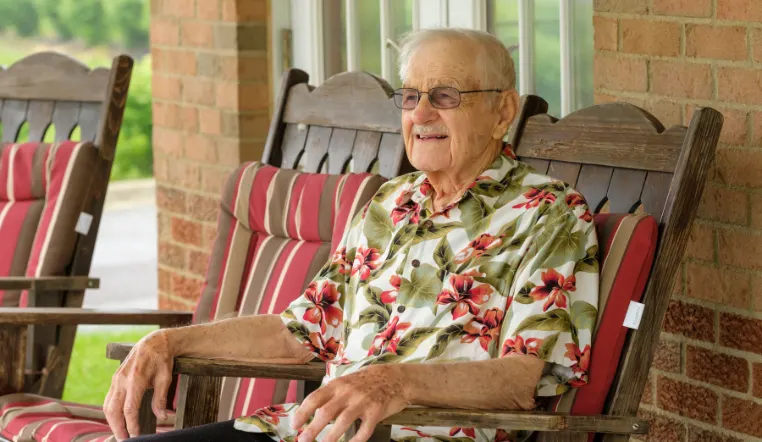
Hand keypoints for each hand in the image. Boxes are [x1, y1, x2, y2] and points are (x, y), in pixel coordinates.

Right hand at [103, 329, 175, 440]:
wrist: (154, 342)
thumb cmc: (162, 359)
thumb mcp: (166, 378)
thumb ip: (160, 398)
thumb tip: (162, 417)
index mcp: (136, 379)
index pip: (130, 409)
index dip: (132, 425)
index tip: (137, 435)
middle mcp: (122, 379)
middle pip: (114, 410)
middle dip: (118, 427)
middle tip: (125, 439)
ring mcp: (116, 378)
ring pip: (108, 405)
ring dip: (112, 422)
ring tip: (121, 433)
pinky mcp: (115, 378)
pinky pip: (108, 398)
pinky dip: (111, 412)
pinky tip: (117, 420)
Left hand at [292, 364, 409, 441]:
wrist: (396, 378)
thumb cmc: (368, 380)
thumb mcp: (348, 381)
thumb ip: (333, 394)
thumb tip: (315, 410)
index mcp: (338, 384)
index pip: (315, 398)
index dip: (303, 412)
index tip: (295, 425)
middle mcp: (349, 392)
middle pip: (326, 412)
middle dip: (312, 428)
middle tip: (303, 440)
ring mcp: (363, 402)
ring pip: (343, 421)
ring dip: (331, 437)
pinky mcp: (376, 412)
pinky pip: (364, 430)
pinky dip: (356, 440)